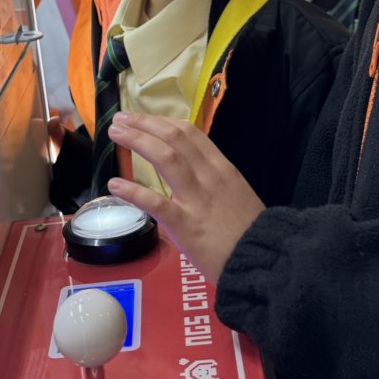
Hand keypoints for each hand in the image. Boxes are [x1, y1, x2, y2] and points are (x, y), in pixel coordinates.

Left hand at [106, 112, 264, 280]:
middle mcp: (210, 176)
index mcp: (222, 168)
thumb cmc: (250, 232)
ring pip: (166, 158)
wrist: (263, 259)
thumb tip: (185, 179)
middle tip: (121, 119)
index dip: (162, 121)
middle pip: (174, 138)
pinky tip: (115, 185)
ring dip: (137, 141)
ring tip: (116, 134)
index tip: (142, 118)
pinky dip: (133, 191)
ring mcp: (197, 199)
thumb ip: (211, 183)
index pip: (190, 133)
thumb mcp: (235, 195)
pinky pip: (156, 203)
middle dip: (144, 124)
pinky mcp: (186, 225)